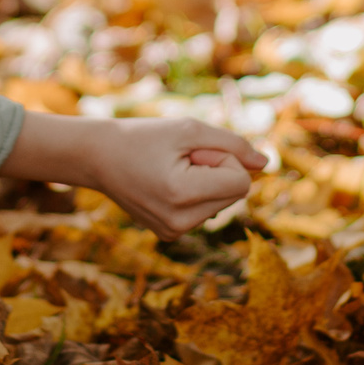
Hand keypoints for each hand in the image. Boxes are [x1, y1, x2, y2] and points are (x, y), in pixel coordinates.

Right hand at [0, 115, 265, 238]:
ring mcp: (173, 233)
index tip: (194, 150)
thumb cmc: (143, 136)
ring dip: (207, 182)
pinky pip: (204, 211)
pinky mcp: (169, 235)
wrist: (97, 157)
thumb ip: (233, 144)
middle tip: (179, 158)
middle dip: (217, 170)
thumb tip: (266, 164)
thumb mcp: (189, 129)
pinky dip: (195, 194)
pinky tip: (166, 184)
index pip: (241, 183)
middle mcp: (180, 223)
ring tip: (171, 170)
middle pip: (234, 195)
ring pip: (222, 204)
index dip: (224, 158)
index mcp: (183, 196)